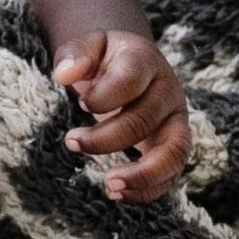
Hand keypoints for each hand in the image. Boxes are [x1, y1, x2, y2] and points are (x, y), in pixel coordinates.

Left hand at [52, 32, 189, 202]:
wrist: (131, 64)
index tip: (81, 103)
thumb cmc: (106, 58)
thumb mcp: (88, 44)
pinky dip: (147, 190)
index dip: (103, 96)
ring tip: (109, 186)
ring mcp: (175, 121)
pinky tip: (116, 194)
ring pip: (174, 153)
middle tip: (71, 142)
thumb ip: (74, 54)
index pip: (130, 80)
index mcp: (145, 61)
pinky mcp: (174, 146)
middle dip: (105, 138)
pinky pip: (171, 174)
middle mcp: (167, 92)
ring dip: (143, 175)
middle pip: (145, 120)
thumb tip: (63, 76)